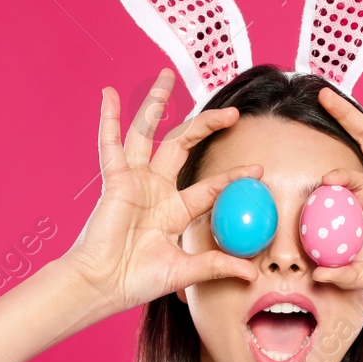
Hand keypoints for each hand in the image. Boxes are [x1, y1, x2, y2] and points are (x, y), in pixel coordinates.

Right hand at [59, 69, 259, 313]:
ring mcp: (134, 181)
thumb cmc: (137, 280)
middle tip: (233, 113)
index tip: (259, 170)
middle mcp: (155, 189)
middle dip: (207, 125)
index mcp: (173, 210)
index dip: (234, 177)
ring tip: (166, 76)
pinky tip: (108, 94)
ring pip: (148, 133)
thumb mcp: (185, 271)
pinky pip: (110, 144)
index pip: (210, 185)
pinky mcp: (115, 180)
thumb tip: (251, 274)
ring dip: (155, 104)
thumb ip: (216, 266)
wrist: (103, 285)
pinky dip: (107, 119)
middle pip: (182, 145)